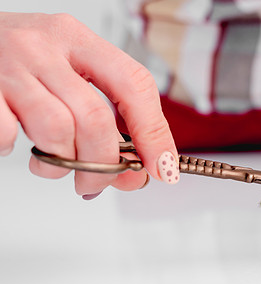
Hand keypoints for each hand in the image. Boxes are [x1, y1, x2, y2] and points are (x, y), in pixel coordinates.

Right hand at [0, 12, 179, 197]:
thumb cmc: (14, 58)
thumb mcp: (62, 67)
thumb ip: (100, 112)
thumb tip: (136, 171)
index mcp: (75, 38)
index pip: (134, 84)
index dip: (154, 131)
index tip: (162, 166)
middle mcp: (43, 48)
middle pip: (95, 118)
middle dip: (103, 163)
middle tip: (97, 183)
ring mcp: (9, 68)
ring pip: (57, 130)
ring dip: (62, 162)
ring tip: (53, 165)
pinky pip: (10, 135)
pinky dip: (17, 150)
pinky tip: (16, 144)